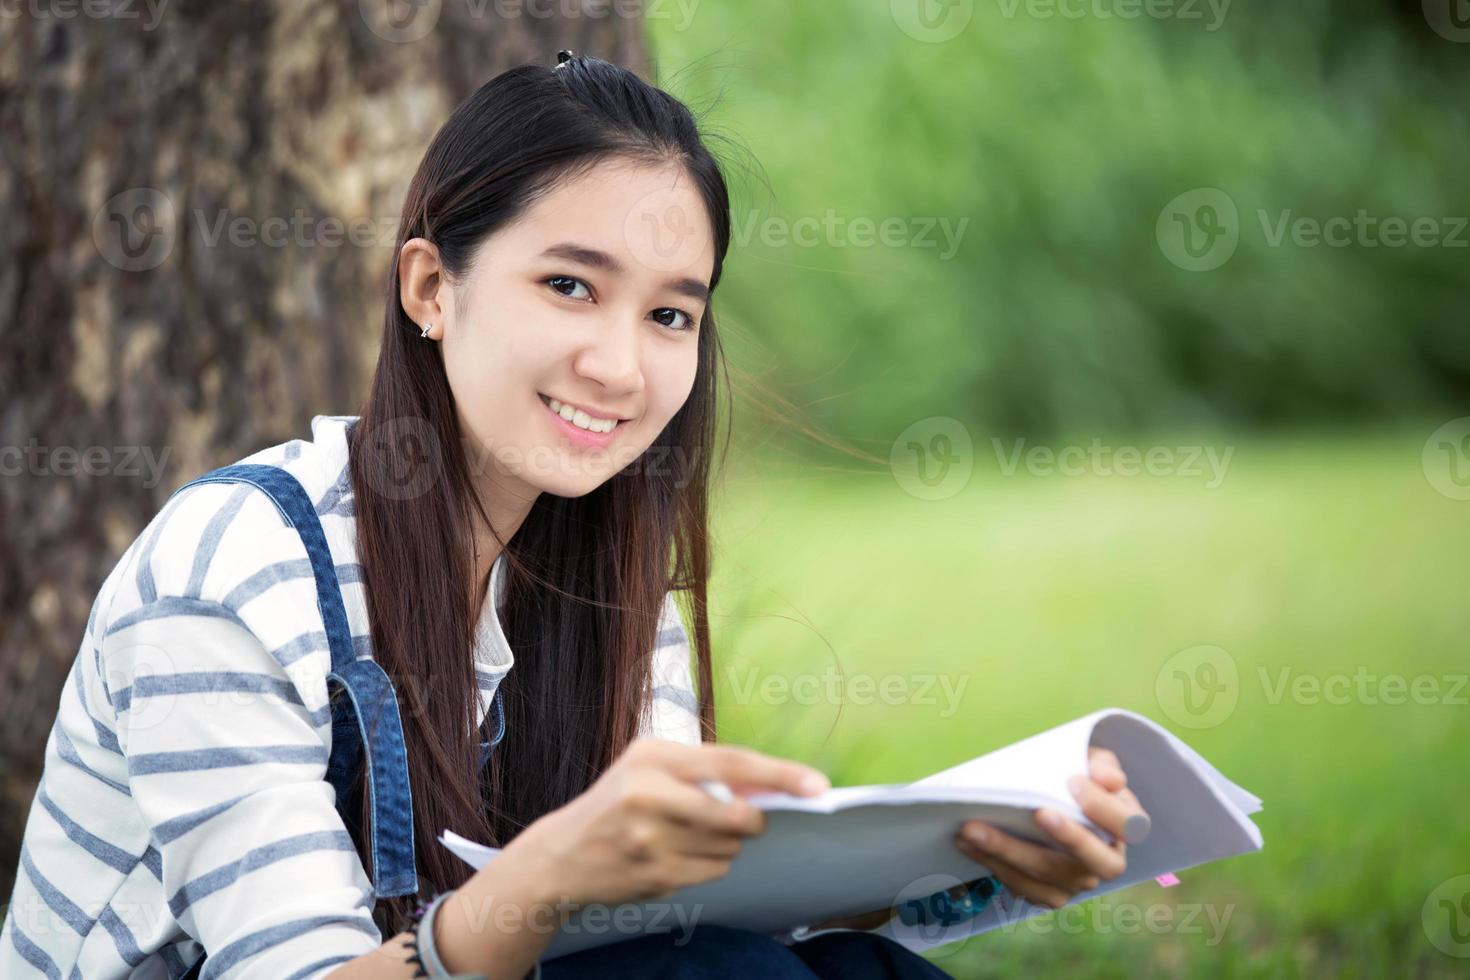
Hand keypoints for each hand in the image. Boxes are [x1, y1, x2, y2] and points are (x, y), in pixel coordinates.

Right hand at [501, 737, 830, 907]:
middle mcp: (650, 794)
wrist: (562, 855)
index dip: (779, 775)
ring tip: (689, 834)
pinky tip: (679, 855)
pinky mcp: (655, 875)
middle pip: (737, 814)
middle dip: (751, 820)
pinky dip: (710, 864)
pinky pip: (714, 871)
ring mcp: (651, 840)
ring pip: (729, 846)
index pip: (731, 763)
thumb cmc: (616, 801)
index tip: (817, 786)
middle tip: (743, 818)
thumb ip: (703, 769)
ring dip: (725, 843)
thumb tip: (767, 787)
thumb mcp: (648, 766)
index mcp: (653, 757)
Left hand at [952, 745, 1147, 909]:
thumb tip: (1109, 779)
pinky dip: (991, 864)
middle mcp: (1106, 862)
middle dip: (1058, 838)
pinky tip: (966, 843)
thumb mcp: (1092, 761)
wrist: (1055, 803)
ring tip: (971, 829)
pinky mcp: (1048, 893)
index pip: (1124, 823)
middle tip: (1033, 812)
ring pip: (1044, 877)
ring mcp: (1077, 882)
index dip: (1101, 807)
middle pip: (1086, 861)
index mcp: (1125, 826)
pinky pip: (1021, 886)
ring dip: (1006, 853)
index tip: (1073, 783)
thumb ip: (1101, 765)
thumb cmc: (1076, 779)